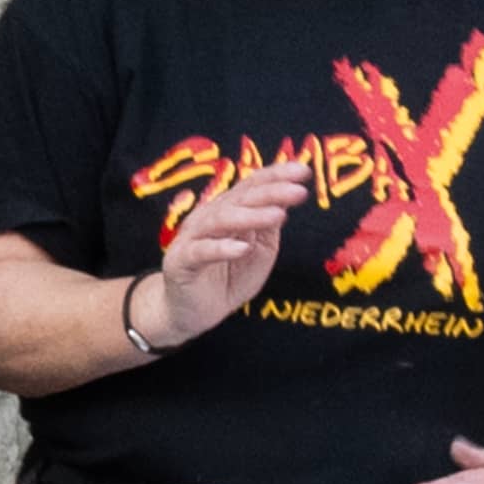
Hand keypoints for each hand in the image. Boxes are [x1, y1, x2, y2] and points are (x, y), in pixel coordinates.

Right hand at [141, 162, 307, 352]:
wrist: (192, 311)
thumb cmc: (228, 277)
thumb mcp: (260, 249)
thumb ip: (268, 225)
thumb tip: (288, 197)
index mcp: (229, 211)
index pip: (251, 186)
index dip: (276, 176)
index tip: (304, 171)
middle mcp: (208, 218)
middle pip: (239, 198)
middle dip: (271, 192)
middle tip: (299, 192)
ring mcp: (192, 239)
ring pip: (219, 220)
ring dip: (250, 216)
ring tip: (278, 216)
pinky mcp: (179, 263)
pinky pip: (199, 252)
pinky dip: (220, 248)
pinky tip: (242, 248)